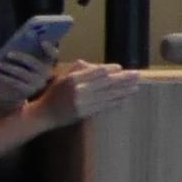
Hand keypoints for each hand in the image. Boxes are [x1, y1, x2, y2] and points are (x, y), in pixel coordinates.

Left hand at [0, 48, 56, 106]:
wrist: (13, 95)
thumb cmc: (17, 74)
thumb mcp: (23, 64)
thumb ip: (23, 55)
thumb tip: (14, 44)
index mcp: (47, 64)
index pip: (53, 55)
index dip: (50, 49)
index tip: (43, 42)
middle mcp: (46, 75)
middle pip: (34, 63)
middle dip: (21, 57)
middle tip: (8, 53)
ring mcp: (37, 84)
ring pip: (20, 72)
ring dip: (6, 66)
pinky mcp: (27, 91)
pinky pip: (12, 81)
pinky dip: (0, 76)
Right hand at [25, 61, 139, 127]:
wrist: (44, 114)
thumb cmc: (54, 93)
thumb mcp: (63, 77)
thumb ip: (80, 69)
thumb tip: (100, 67)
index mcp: (72, 79)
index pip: (96, 72)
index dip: (110, 69)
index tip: (120, 68)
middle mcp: (78, 90)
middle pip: (105, 83)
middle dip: (123, 79)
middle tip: (137, 75)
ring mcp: (83, 103)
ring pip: (107, 95)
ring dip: (123, 91)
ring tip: (136, 86)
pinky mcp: (85, 113)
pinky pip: (104, 106)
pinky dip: (115, 102)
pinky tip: (124, 98)